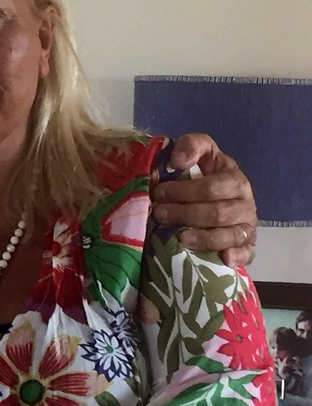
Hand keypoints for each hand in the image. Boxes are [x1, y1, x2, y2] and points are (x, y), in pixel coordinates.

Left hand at [149, 133, 255, 267]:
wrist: (215, 192)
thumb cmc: (202, 171)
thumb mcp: (198, 150)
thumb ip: (190, 146)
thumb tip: (177, 161)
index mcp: (234, 179)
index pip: (212, 187)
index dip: (183, 191)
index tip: (158, 193)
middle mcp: (245, 202)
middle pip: (217, 213)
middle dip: (185, 214)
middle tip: (159, 214)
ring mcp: (247, 225)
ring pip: (230, 235)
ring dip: (204, 238)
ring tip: (180, 237)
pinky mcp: (247, 245)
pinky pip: (246, 253)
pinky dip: (237, 256)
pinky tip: (224, 259)